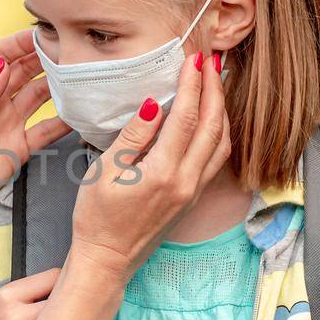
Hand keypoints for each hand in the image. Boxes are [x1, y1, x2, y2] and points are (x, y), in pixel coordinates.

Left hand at [0, 31, 70, 233]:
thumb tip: (2, 66)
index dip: (19, 42)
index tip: (43, 32)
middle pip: (24, 70)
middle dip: (44, 56)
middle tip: (70, 48)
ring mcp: (7, 124)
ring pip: (39, 95)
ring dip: (58, 83)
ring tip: (80, 73)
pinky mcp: (18, 149)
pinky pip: (46, 131)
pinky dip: (65, 121)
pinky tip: (81, 111)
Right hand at [67, 51, 230, 281]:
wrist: (107, 259)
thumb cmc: (97, 217)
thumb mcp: (105, 171)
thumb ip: (133, 136)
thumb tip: (154, 104)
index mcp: (162, 172)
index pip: (187, 118)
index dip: (192, 85)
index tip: (192, 60)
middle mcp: (186, 182)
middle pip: (212, 126)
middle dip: (214, 89)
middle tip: (211, 61)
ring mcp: (193, 191)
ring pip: (222, 143)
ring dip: (222, 110)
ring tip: (216, 83)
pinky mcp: (192, 198)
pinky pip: (216, 158)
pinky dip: (219, 132)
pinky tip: (212, 118)